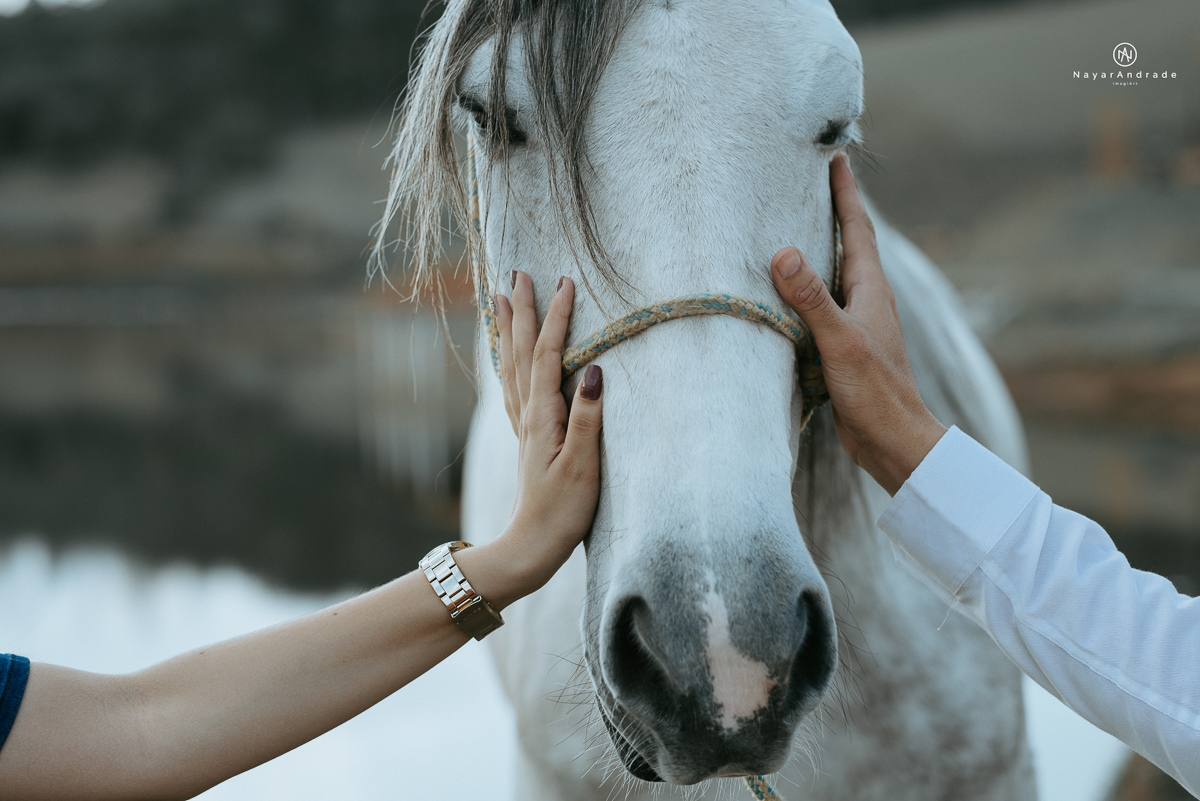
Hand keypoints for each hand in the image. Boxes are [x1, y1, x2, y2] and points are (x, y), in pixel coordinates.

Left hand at [457, 271, 603, 607]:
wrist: (532, 546)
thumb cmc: (563, 510)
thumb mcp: (582, 466)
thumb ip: (588, 417)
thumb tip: (593, 368)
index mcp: (542, 417)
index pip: (546, 355)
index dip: (556, 317)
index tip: (563, 281)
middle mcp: (527, 415)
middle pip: (519, 352)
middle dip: (520, 311)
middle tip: (516, 273)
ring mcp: (524, 426)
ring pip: (510, 366)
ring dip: (507, 330)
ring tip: (501, 299)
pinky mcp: (528, 438)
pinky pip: (512, 386)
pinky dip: (508, 360)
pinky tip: (507, 355)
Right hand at [770, 154, 945, 494]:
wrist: (893, 441)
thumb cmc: (875, 392)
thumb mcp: (840, 341)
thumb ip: (812, 299)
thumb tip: (783, 252)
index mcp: (870, 290)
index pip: (856, 228)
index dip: (845, 193)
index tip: (834, 157)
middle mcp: (866, 300)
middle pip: (846, 243)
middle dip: (830, 211)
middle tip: (807, 181)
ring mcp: (856, 323)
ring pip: (833, 274)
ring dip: (816, 250)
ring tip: (791, 227)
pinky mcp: (843, 347)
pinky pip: (821, 305)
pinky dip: (805, 290)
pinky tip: (785, 294)